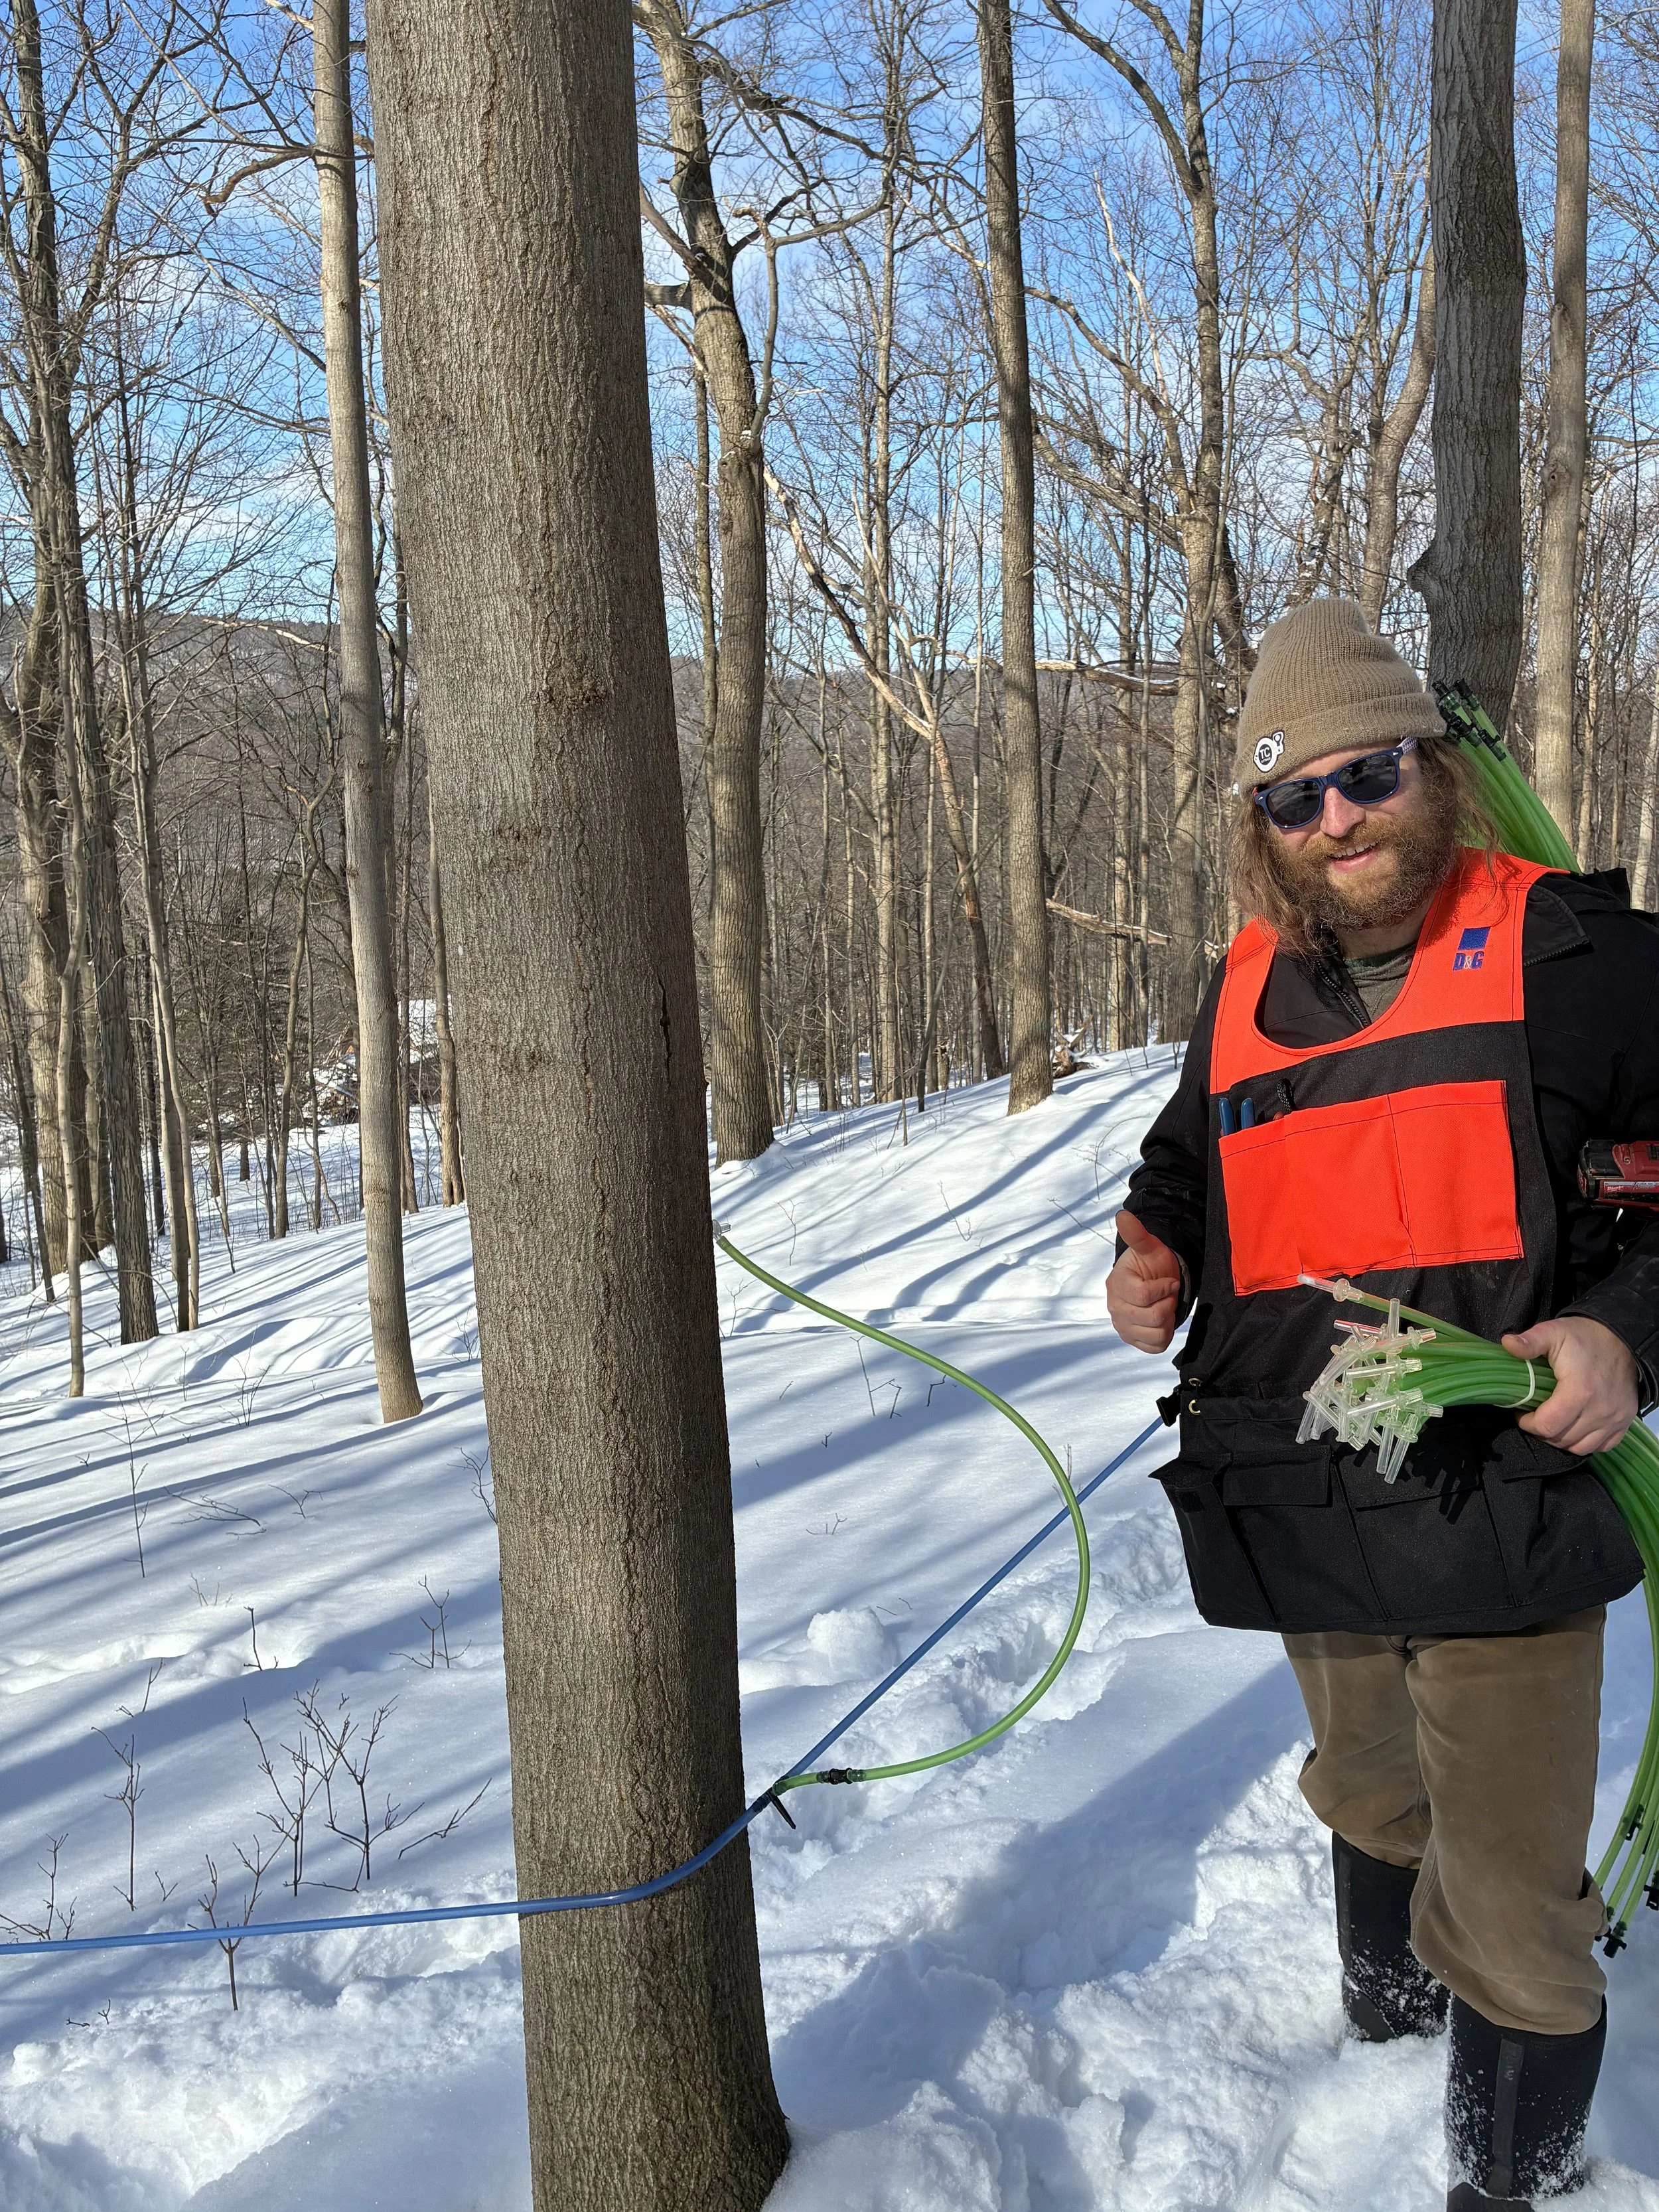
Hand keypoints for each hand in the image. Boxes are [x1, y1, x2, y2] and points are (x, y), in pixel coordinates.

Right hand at [1107, 1209, 1183, 1353]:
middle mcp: (1115, 1308)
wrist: (1156, 1281)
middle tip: (1166, 1295)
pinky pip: (1155, 1347)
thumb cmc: (1152, 1264)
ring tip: (1163, 1306)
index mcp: (1116, 1285)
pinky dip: (1164, 1334)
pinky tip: (1161, 1320)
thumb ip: (1136, 1234)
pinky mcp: (1133, 1340)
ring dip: (1168, 1319)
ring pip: (1156, 1333)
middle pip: (1151, 1317)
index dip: (1164, 1289)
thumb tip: (1122, 1215)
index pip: (1143, 1296)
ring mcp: (1123, 1326)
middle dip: (1167, 1304)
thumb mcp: (1148, 1247)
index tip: (1169, 1282)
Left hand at [1500, 1316, 1639, 1456]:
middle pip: (1562, 1438)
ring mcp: (1615, 1418)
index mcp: (1580, 1391)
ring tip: (1553, 1423)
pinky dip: (1586, 1442)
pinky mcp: (1625, 1421)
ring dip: (1562, 1439)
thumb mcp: (1554, 1332)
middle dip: (1542, 1431)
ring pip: (1581, 1447)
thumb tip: (1507, 1343)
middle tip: (1535, 1417)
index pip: (1548, 1425)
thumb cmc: (1584, 1337)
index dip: (1529, 1423)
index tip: (1522, 1413)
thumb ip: (1531, 1341)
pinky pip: (1603, 1446)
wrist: (1621, 1339)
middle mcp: (1600, 1410)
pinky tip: (1575, 1428)